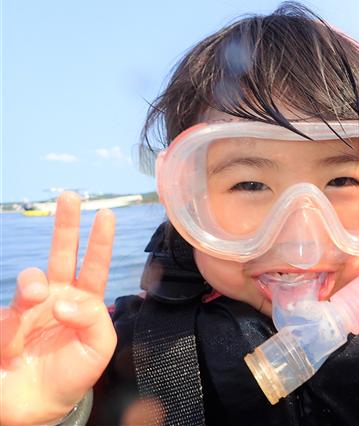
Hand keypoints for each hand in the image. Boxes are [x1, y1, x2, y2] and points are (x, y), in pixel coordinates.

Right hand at [1, 192, 116, 425]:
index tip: (105, 214)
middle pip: (62, 255)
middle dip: (66, 226)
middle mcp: (57, 298)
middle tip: (70, 196)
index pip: (95, 266)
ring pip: (30, 280)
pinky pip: (5, 319)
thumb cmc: (74, 374)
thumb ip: (93, 319)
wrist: (39, 407)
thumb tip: (65, 299)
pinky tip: (14, 352)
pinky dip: (10, 333)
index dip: (99, 241)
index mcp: (84, 302)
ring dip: (34, 285)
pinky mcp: (3, 326)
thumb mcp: (99, 348)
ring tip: (38, 297)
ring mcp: (29, 309)